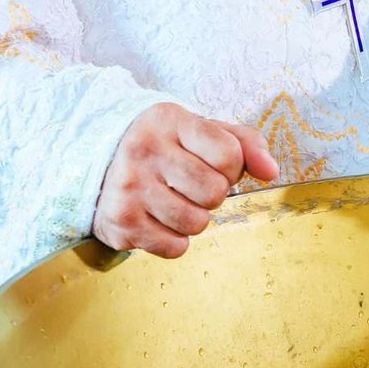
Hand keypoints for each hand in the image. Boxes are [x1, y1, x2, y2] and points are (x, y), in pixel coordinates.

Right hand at [93, 103, 278, 257]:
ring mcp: (128, 187)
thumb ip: (245, 143)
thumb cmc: (164, 147)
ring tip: (173, 201)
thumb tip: (271, 171)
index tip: (212, 164)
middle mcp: (144, 149)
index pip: (230, 154)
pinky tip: (157, 218)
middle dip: (211, 194)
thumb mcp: (201, 132)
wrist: (97, 163)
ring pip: (197, 223)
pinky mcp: (120, 222)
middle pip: (215, 192)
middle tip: (189, 185)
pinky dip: (173, 240)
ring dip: (194, 218)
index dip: (231, 168)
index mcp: (169, 120)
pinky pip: (175, 247)